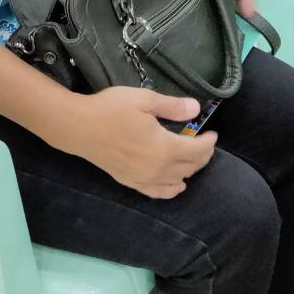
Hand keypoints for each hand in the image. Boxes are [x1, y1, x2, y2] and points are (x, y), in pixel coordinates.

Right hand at [62, 87, 216, 197]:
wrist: (80, 128)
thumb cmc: (111, 110)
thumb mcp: (144, 100)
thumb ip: (172, 107)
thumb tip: (196, 109)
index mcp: (164, 148)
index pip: (197, 150)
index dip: (209, 142)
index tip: (213, 133)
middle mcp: (159, 169)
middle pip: (190, 167)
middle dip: (202, 155)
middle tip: (204, 142)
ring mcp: (145, 179)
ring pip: (178, 181)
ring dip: (189, 170)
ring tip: (191, 157)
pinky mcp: (132, 183)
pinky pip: (159, 193)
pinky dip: (172, 189)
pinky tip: (176, 184)